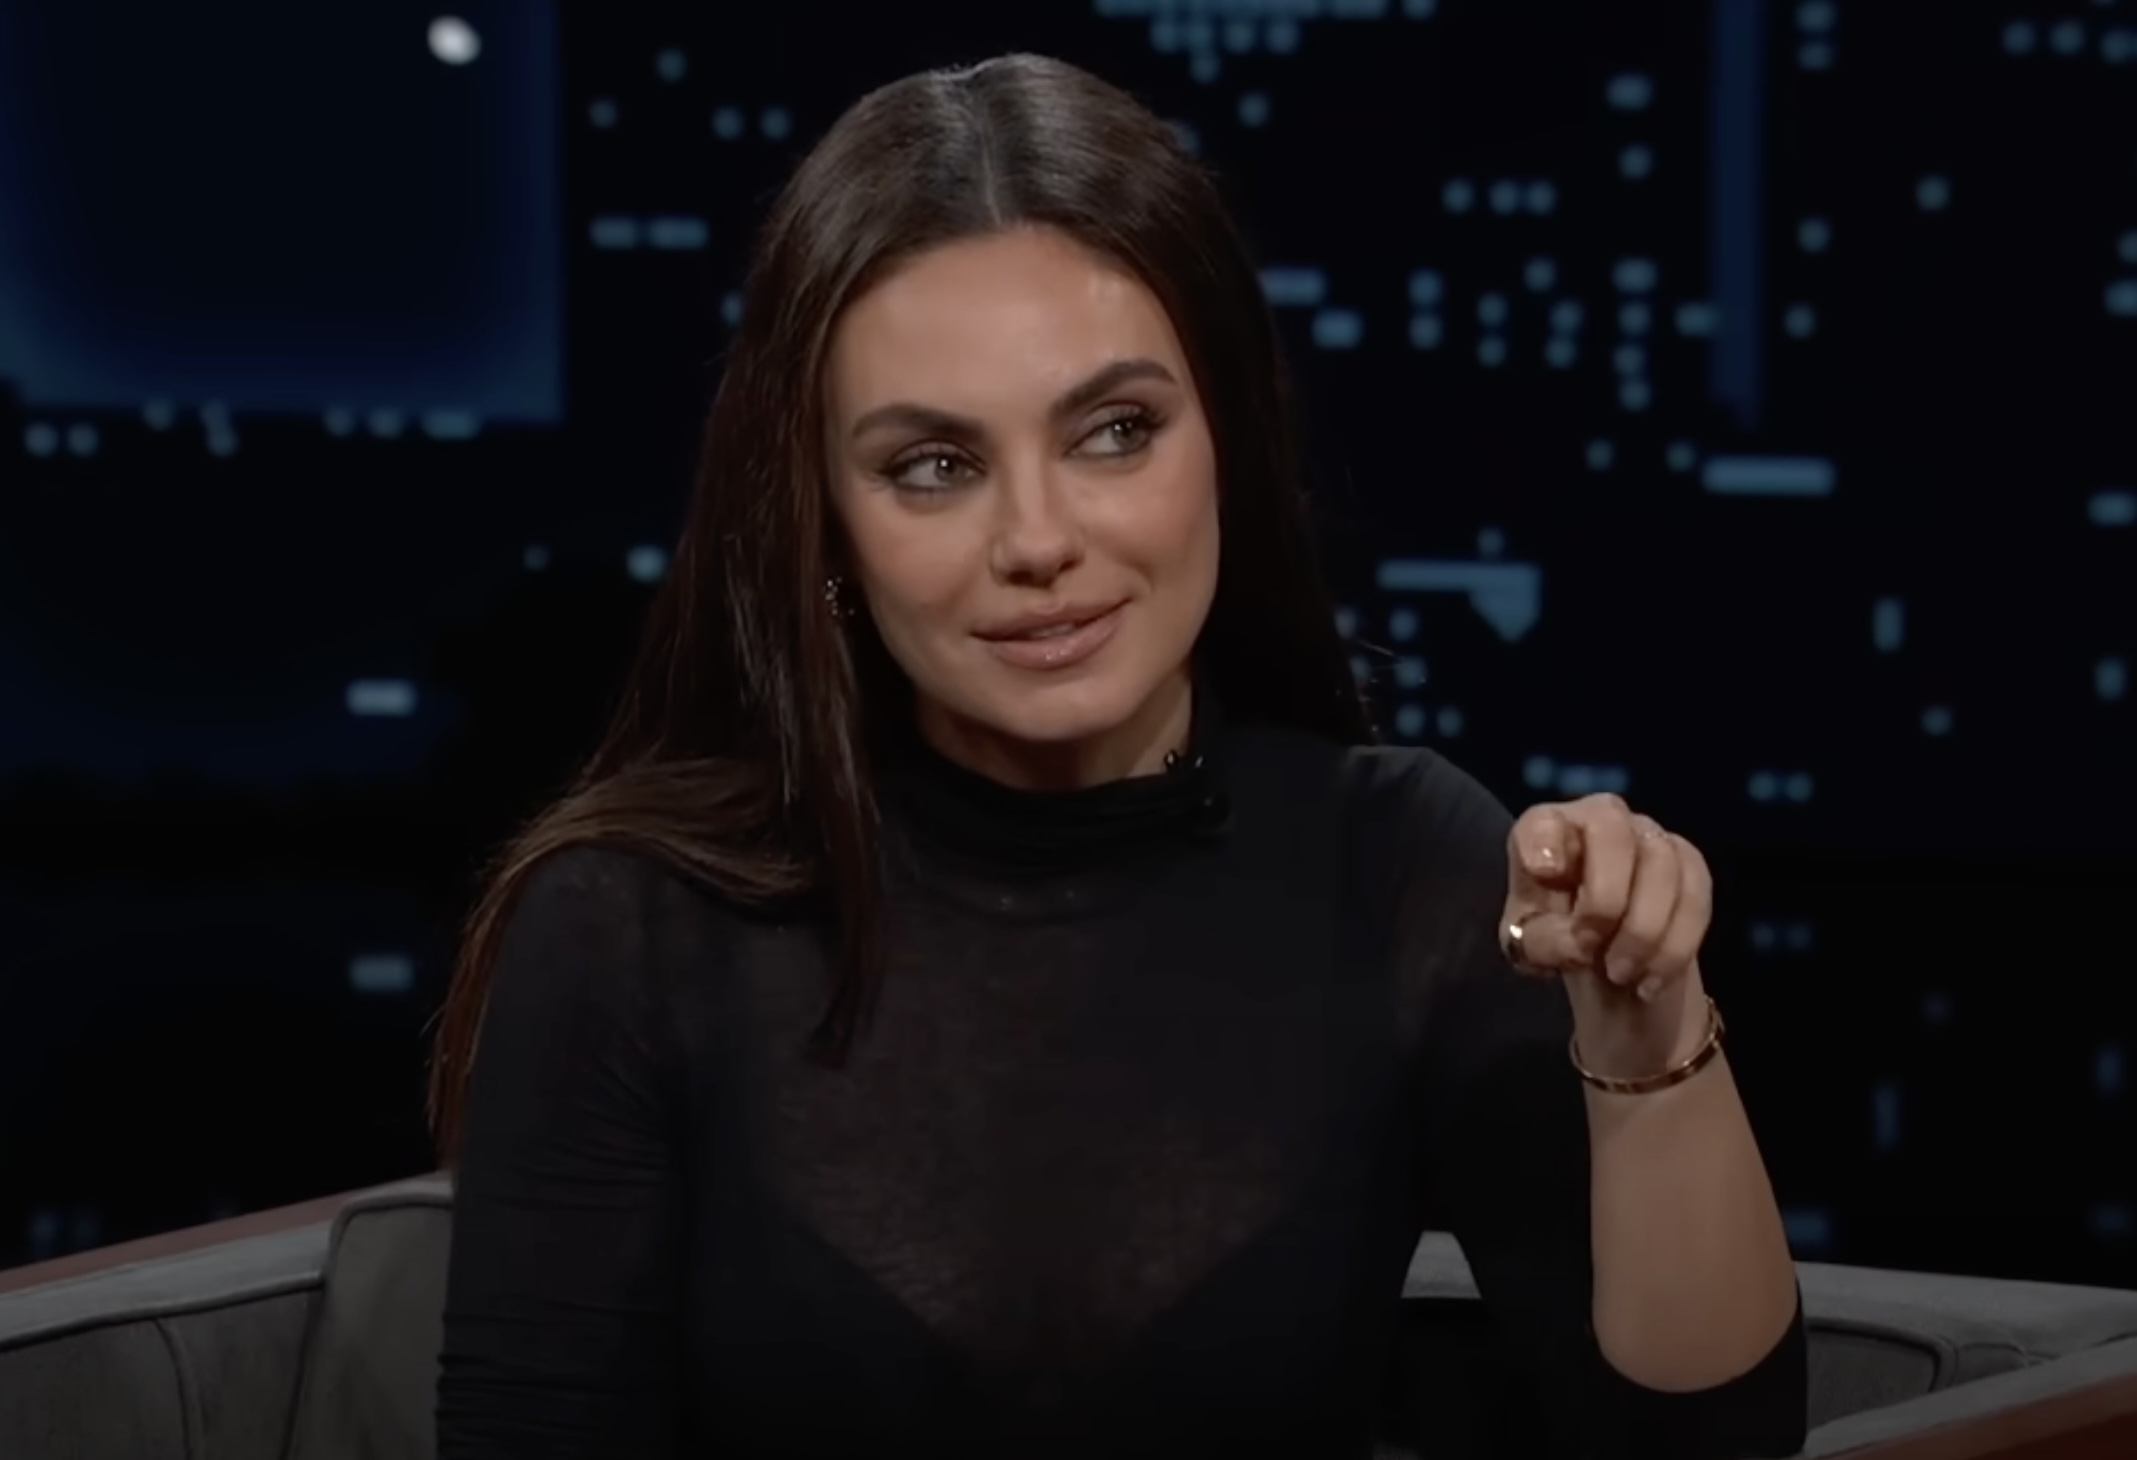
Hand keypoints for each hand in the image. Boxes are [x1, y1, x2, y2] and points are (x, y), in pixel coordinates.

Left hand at [1502, 794, 1712, 1071]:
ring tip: (1620, 974)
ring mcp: (1649, 836)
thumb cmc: (1560, 940)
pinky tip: (1651, 978)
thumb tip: (1582, 943)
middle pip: (1610, 826)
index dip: (1543, 839)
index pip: (1542, 819)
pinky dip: (1673, 944)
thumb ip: (1544, 942)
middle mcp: (1599, 820)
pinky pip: (1694, 893)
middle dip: (1604, 895)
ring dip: (1641, 930)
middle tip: (1591, 947)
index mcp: (1546, 832)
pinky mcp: (1689, 863)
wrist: (1613, 962)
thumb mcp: (1535, 951)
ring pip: (1660, 862)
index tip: (1545, 872)